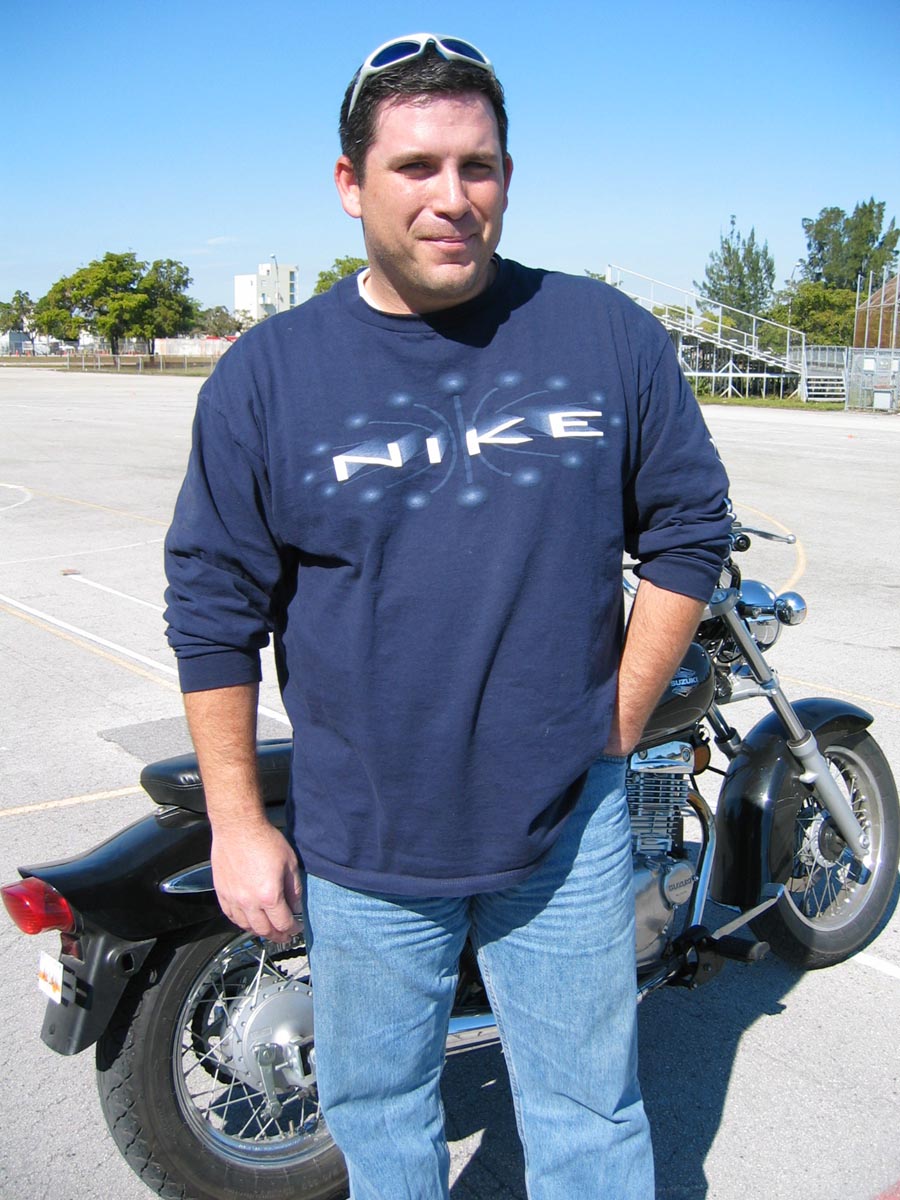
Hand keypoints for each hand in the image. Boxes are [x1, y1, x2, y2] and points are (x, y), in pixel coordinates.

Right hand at [210, 820, 301, 940]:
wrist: (238, 827)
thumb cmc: (263, 839)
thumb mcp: (290, 863)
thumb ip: (294, 888)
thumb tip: (296, 905)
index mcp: (269, 895)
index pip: (283, 923)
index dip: (292, 929)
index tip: (296, 928)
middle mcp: (249, 901)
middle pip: (264, 930)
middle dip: (277, 936)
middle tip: (284, 936)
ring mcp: (233, 898)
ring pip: (245, 926)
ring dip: (258, 931)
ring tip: (267, 930)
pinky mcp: (221, 892)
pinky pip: (230, 916)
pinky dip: (240, 922)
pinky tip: (247, 920)